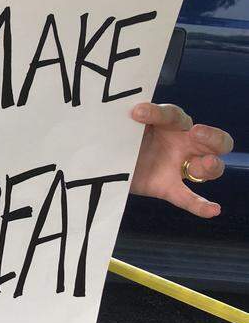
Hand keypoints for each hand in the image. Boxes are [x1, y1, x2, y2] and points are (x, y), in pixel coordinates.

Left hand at [129, 102, 232, 218]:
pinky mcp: (168, 187)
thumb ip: (125, 121)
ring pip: (210, 168)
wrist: (107, 158)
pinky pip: (189, 198)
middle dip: (211, 136)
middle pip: (214, 140)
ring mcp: (180, 166)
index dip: (157, 113)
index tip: (137, 113)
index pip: (172, 115)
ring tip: (205, 163)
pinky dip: (201, 205)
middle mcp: (183, 143)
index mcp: (171, 123)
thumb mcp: (122, 125)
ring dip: (211, 166)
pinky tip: (213, 210)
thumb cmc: (120, 135)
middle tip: (196, 133)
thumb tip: (122, 113)